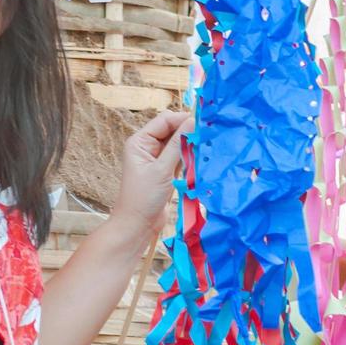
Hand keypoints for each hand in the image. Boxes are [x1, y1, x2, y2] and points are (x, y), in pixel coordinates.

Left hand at [110, 110, 191, 240]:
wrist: (137, 225)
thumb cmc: (144, 197)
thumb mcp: (162, 169)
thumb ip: (177, 145)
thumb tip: (192, 122)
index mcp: (140, 141)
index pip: (164, 121)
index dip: (183, 119)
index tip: (203, 122)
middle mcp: (147, 147)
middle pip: (171, 130)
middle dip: (188, 132)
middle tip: (207, 136)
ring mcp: (156, 159)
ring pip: (177, 144)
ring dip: (189, 146)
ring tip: (204, 148)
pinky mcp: (164, 171)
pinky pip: (179, 157)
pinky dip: (188, 158)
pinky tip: (199, 160)